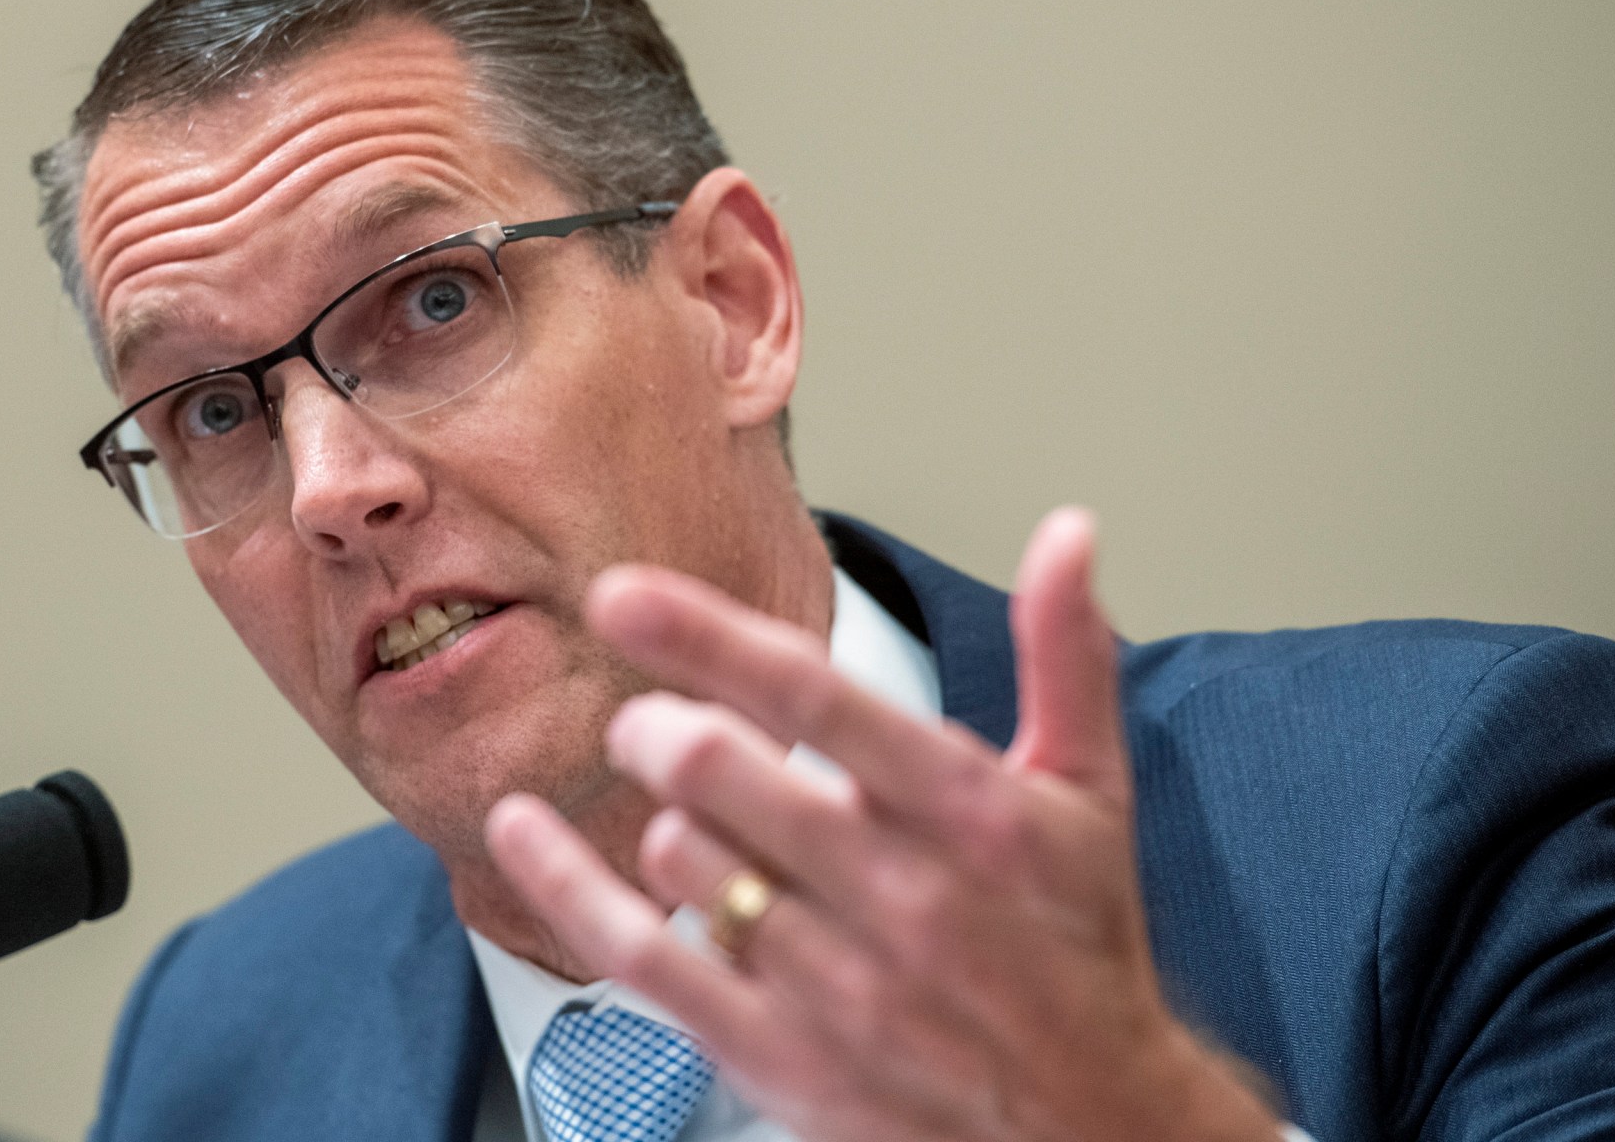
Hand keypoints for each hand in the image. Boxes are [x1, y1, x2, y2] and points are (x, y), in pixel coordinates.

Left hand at [485, 508, 1279, 1141]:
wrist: (1093, 1130)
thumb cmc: (1080, 952)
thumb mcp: (1092, 796)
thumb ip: (1064, 656)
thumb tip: (1066, 533)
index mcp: (967, 811)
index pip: (815, 694)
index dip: (704, 635)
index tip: (623, 593)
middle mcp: (898, 891)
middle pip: (716, 768)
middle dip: (656, 726)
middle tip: (650, 722)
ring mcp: (832, 979)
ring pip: (681, 855)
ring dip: (660, 814)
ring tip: (692, 815)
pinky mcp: (778, 1052)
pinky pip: (639, 954)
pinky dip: (565, 885)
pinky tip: (521, 833)